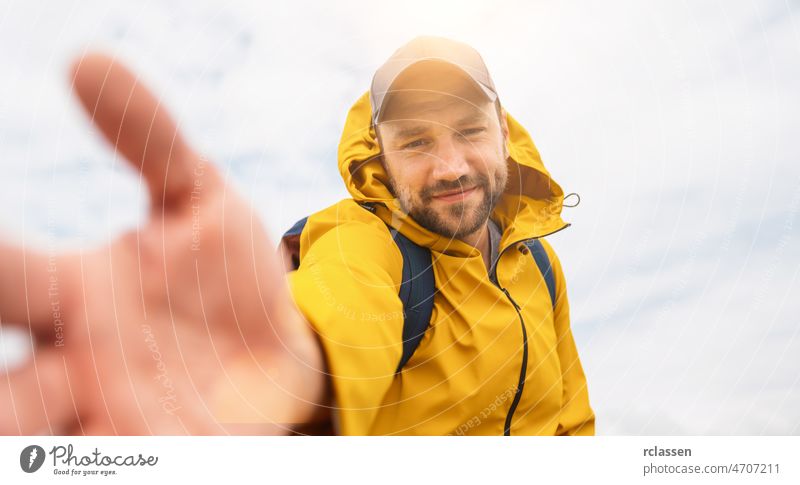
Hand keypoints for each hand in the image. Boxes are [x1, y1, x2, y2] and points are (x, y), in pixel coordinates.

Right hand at [0, 54, 325, 434]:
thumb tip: (83, 58)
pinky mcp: (162, 454)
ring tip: (26, 443)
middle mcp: (78, 364)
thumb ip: (149, 136)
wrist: (283, 348)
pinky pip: (123, 466)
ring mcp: (118, 418)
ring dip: (27, 441)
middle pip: (6, 391)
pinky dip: (108, 465)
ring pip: (39, 442)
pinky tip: (142, 455)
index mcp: (77, 292)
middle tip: (9, 407)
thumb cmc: (225, 276)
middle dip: (2, 399)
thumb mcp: (200, 198)